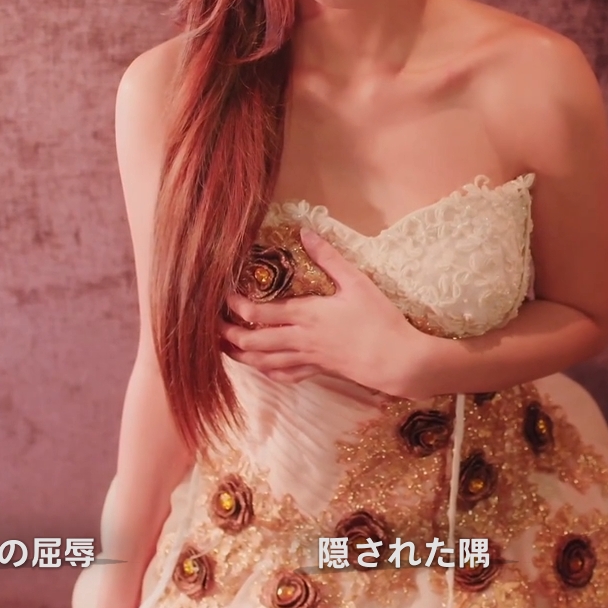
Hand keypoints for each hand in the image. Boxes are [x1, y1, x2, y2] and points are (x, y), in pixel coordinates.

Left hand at [221, 227, 430, 395]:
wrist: (397, 360)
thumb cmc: (379, 320)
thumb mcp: (357, 282)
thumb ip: (329, 257)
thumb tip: (306, 232)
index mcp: (306, 315)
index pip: (260, 313)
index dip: (236, 306)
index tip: (222, 296)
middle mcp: (301, 340)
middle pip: (254, 341)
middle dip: (229, 335)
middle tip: (210, 327)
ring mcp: (309, 358)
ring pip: (265, 362)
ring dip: (241, 356)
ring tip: (225, 349)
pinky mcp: (320, 370)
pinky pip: (286, 375)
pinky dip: (268, 372)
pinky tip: (262, 368)